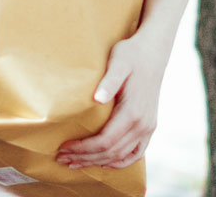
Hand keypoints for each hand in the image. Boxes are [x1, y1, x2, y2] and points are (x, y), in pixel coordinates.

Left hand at [57, 34, 167, 169]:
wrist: (154, 51)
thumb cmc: (132, 54)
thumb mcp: (118, 62)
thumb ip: (109, 81)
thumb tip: (97, 99)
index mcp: (133, 112)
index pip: (105, 141)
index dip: (82, 148)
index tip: (63, 148)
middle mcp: (143, 124)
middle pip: (111, 153)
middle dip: (85, 158)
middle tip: (61, 158)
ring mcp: (148, 127)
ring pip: (122, 156)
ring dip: (97, 163)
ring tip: (75, 163)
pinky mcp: (149, 126)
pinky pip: (136, 153)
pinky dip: (119, 162)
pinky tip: (103, 163)